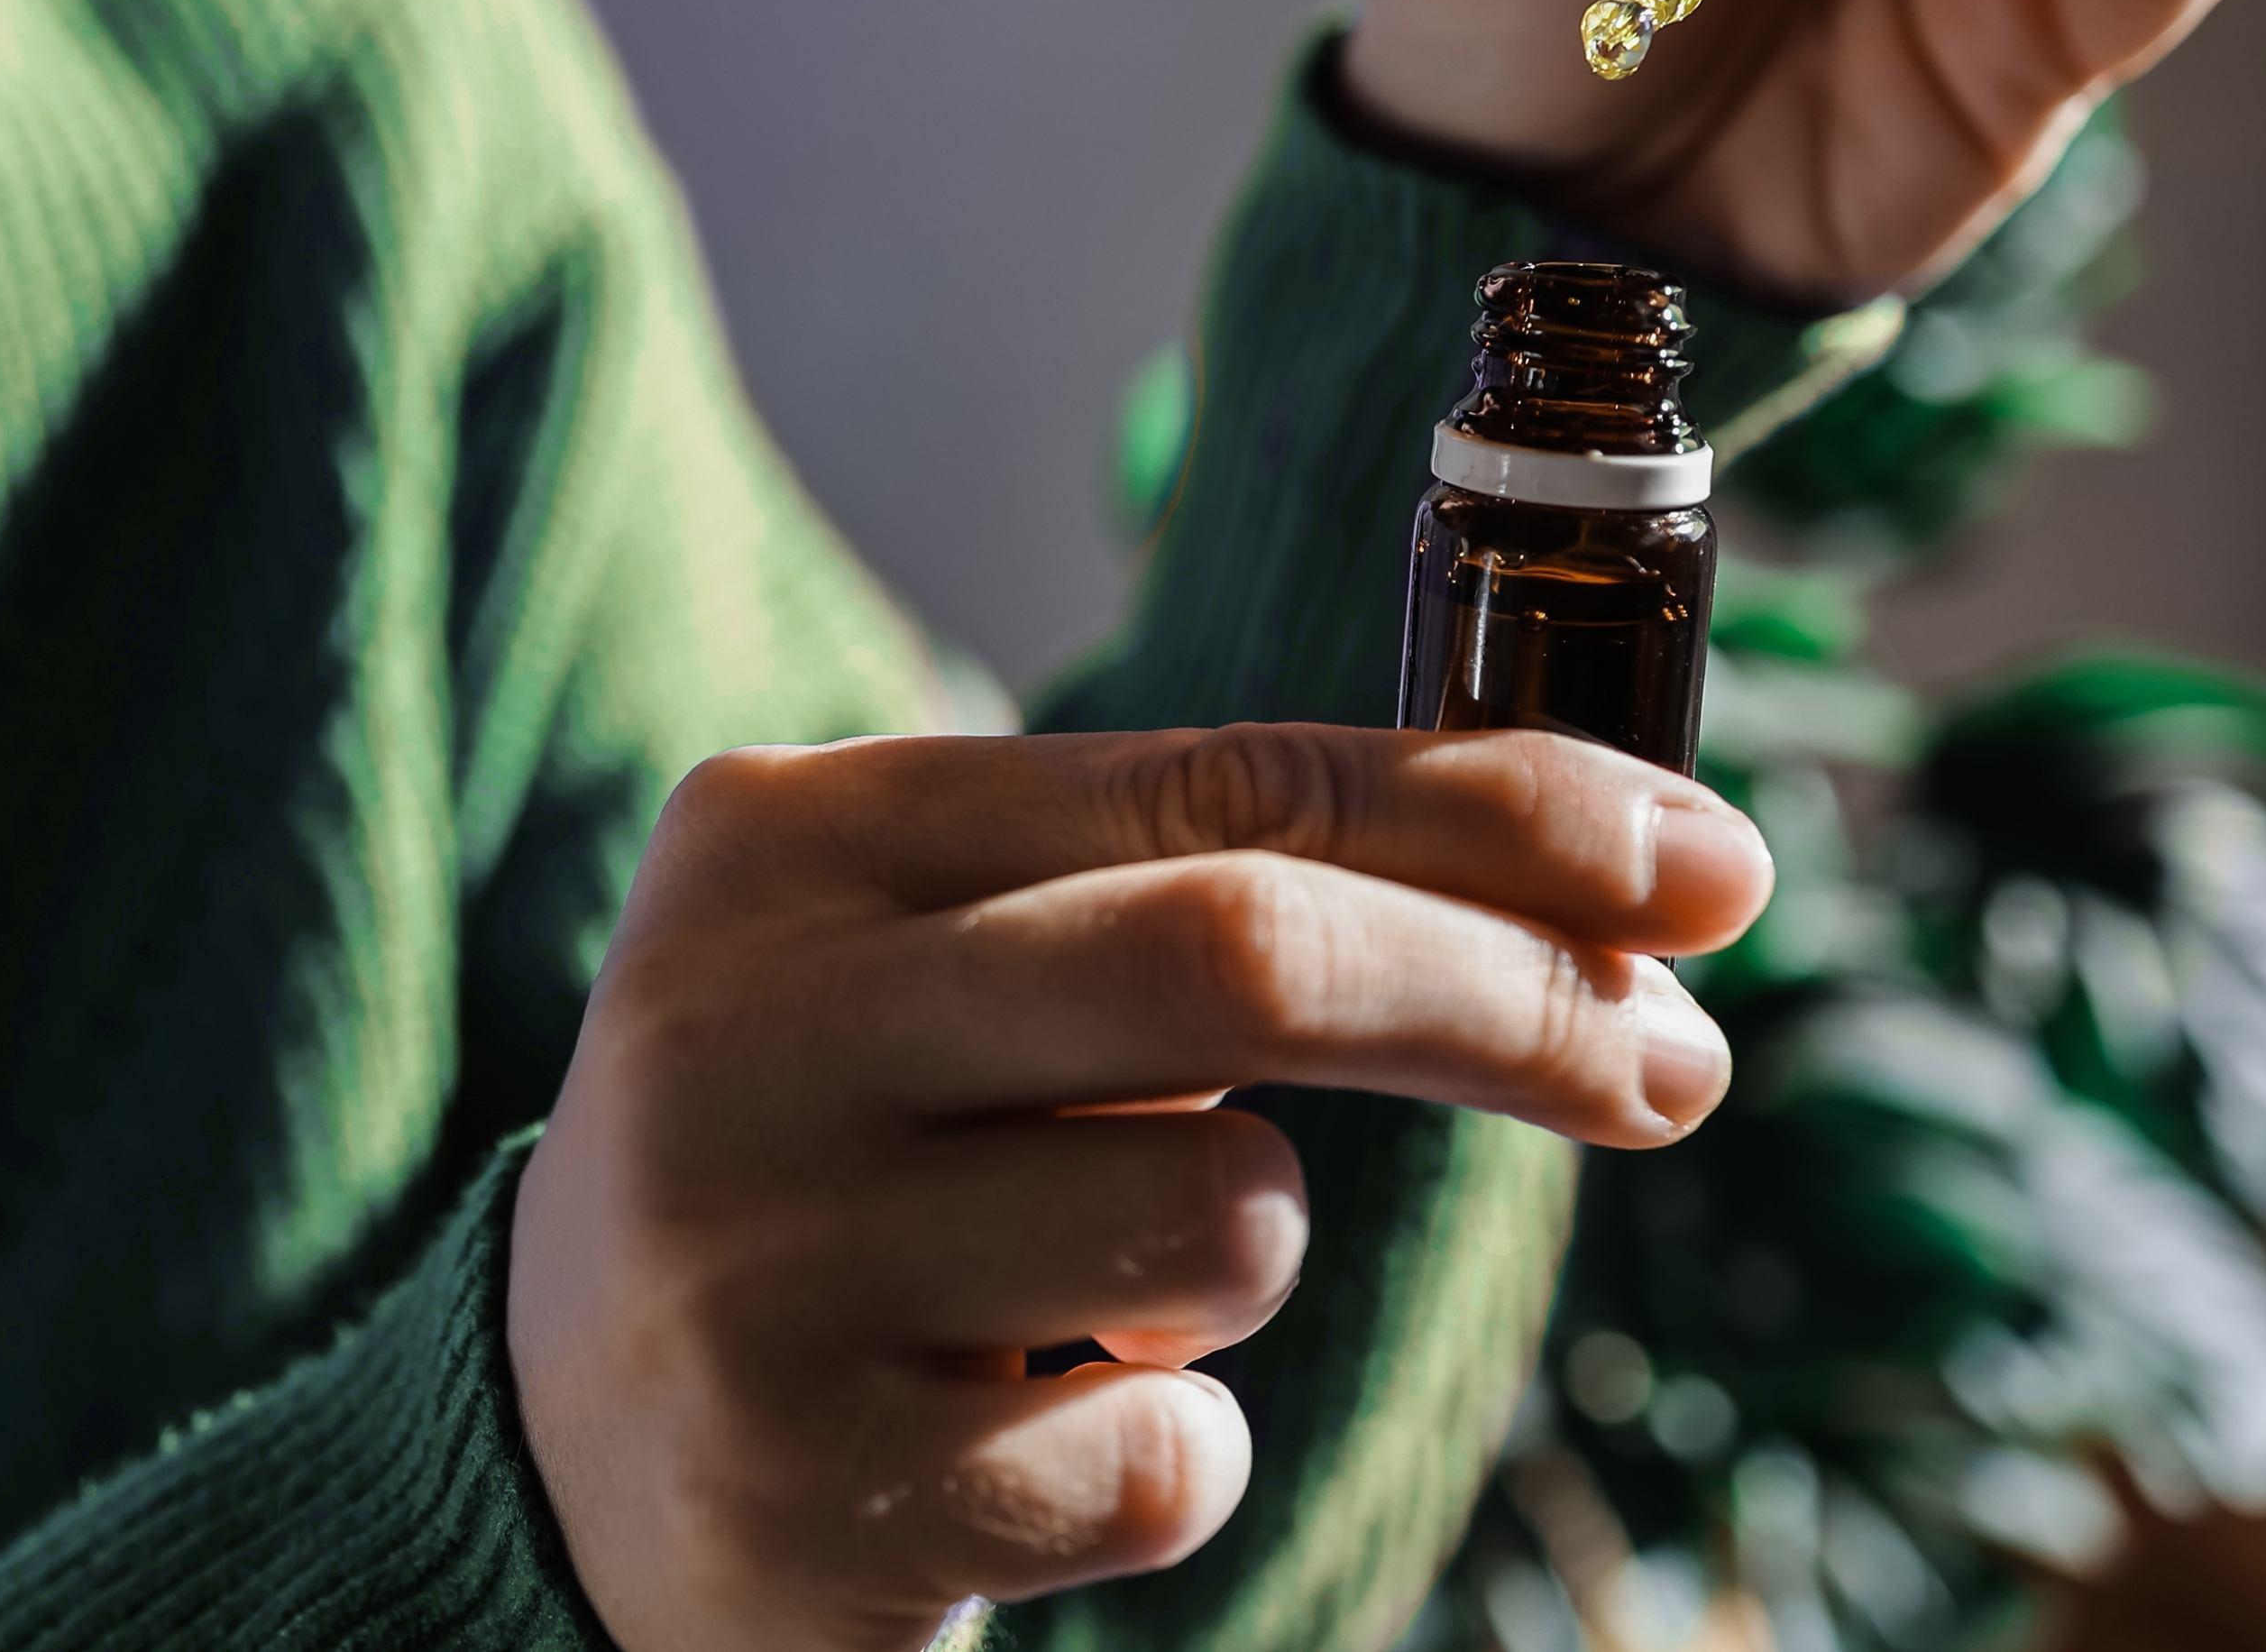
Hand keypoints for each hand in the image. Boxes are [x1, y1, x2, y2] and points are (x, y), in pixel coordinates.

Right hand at [506, 727, 1772, 1650]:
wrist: (558, 1435)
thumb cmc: (836, 1156)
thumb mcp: (938, 966)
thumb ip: (1176, 893)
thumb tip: (1610, 903)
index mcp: (788, 838)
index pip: (1212, 781)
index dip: (1501, 816)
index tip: (1708, 869)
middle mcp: (747, 1022)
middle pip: (1242, 953)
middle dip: (1508, 999)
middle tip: (1674, 1065)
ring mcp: (761, 1260)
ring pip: (1223, 1218)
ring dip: (1242, 1260)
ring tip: (1093, 1288)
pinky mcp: (807, 1483)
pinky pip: (1166, 1455)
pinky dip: (1163, 1450)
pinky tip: (1014, 1436)